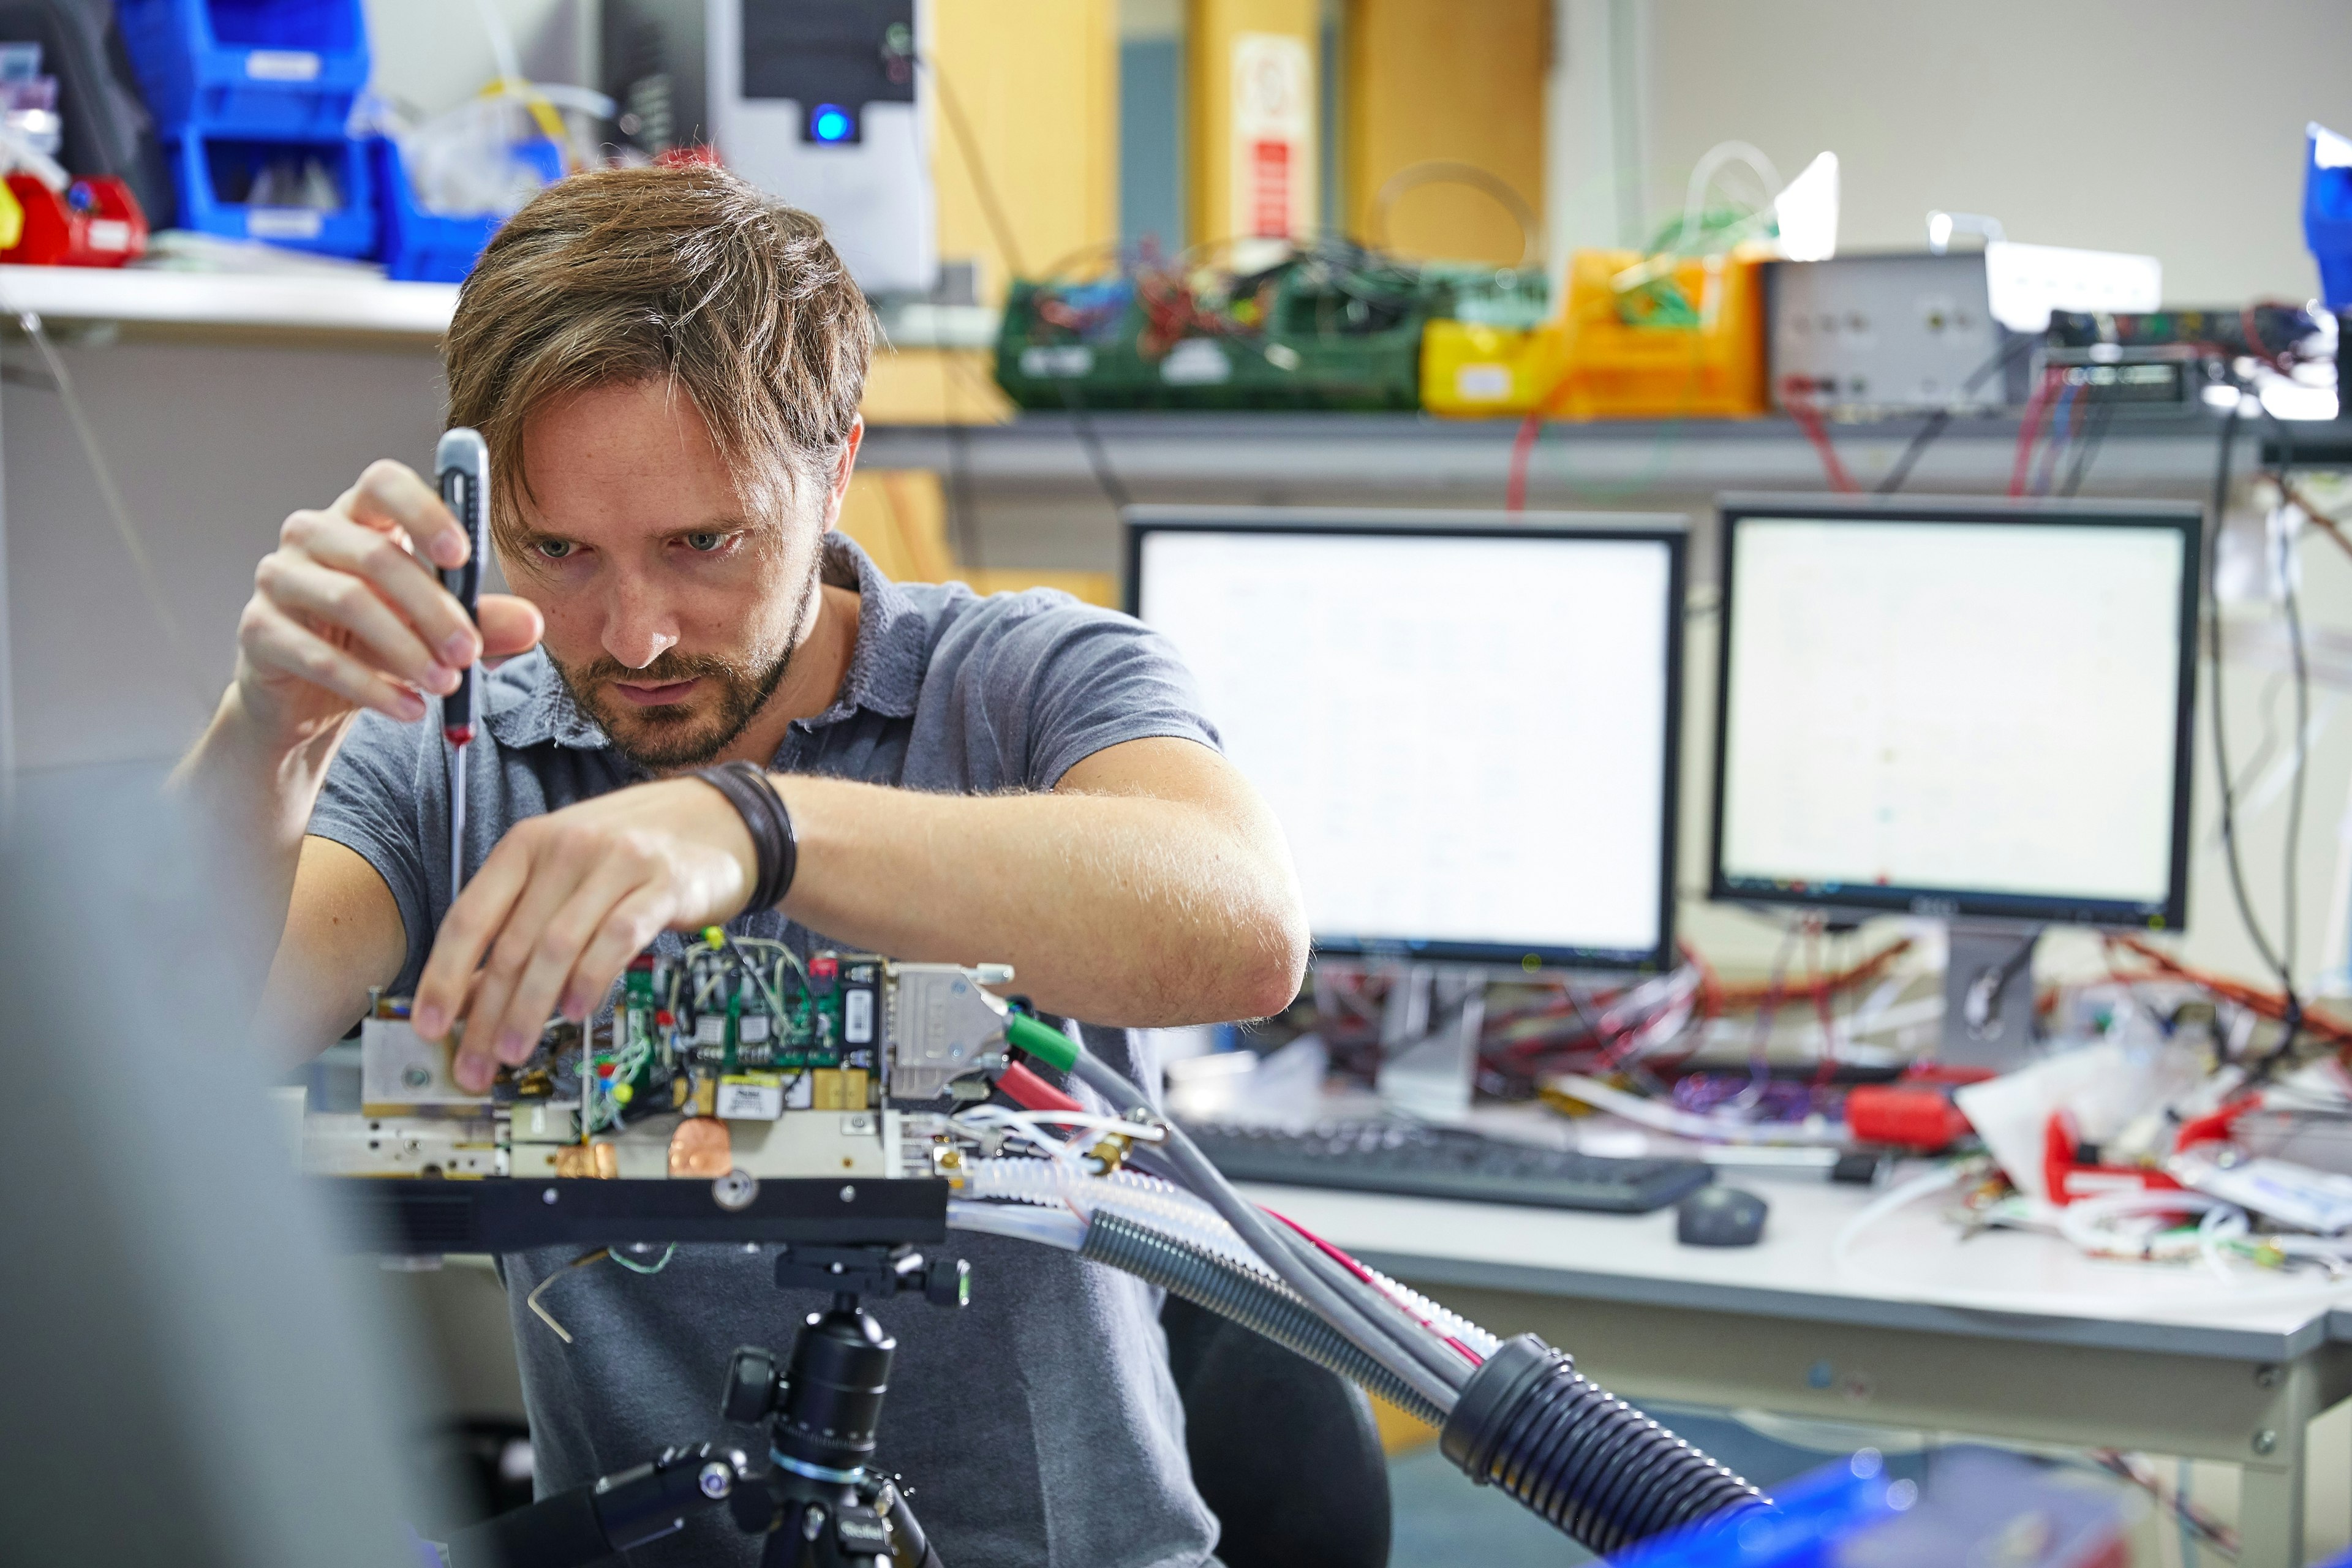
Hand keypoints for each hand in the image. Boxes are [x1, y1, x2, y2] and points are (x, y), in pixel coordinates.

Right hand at [233, 460, 541, 750]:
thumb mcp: (439, 632)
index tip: (463, 556)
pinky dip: (372, 688)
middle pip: (375, 555)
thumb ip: (485, 624)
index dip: (424, 511)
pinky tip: (411, 709)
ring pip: (348, 602)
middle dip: (433, 608)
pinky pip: (318, 656)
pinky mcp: (257, 630)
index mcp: (360, 517)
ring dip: (407, 649)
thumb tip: (532, 622)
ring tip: (447, 686)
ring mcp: (277, 578)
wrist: (310, 699)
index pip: (384, 482)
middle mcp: (312, 535)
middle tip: (470, 652)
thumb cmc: (379, 645)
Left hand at [410, 775, 759, 1090]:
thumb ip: (521, 926)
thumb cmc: (632, 857)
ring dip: (530, 1008)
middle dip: (488, 1014)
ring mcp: (617, 862)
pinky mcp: (664, 883)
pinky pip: (617, 937)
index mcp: (528, 845)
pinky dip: (591, 979)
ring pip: (557, 946)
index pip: (470, 916)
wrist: (721, 821)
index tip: (429, 1026)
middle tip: (477, 1063)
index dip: (444, 976)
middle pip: (511, 943)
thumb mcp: (565, 878)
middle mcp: (566, 848)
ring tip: (516, 1051)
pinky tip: (576, 1011)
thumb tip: (471, 999)